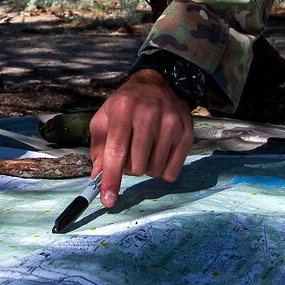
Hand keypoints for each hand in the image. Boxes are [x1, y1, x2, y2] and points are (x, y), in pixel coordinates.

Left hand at [88, 71, 193, 208]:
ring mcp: (170, 123)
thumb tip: (98, 176)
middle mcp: (148, 115)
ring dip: (146, 167)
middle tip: (130, 153)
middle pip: (136, 166)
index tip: (108, 201)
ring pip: (154, 170)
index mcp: (124, 109)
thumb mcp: (105, 117)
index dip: (111, 178)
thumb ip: (98, 146)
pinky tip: (159, 153)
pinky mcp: (186, 132)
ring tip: (145, 149)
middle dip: (129, 168)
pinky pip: (173, 170)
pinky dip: (163, 170)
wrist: (157, 84)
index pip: (116, 151)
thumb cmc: (127, 104)